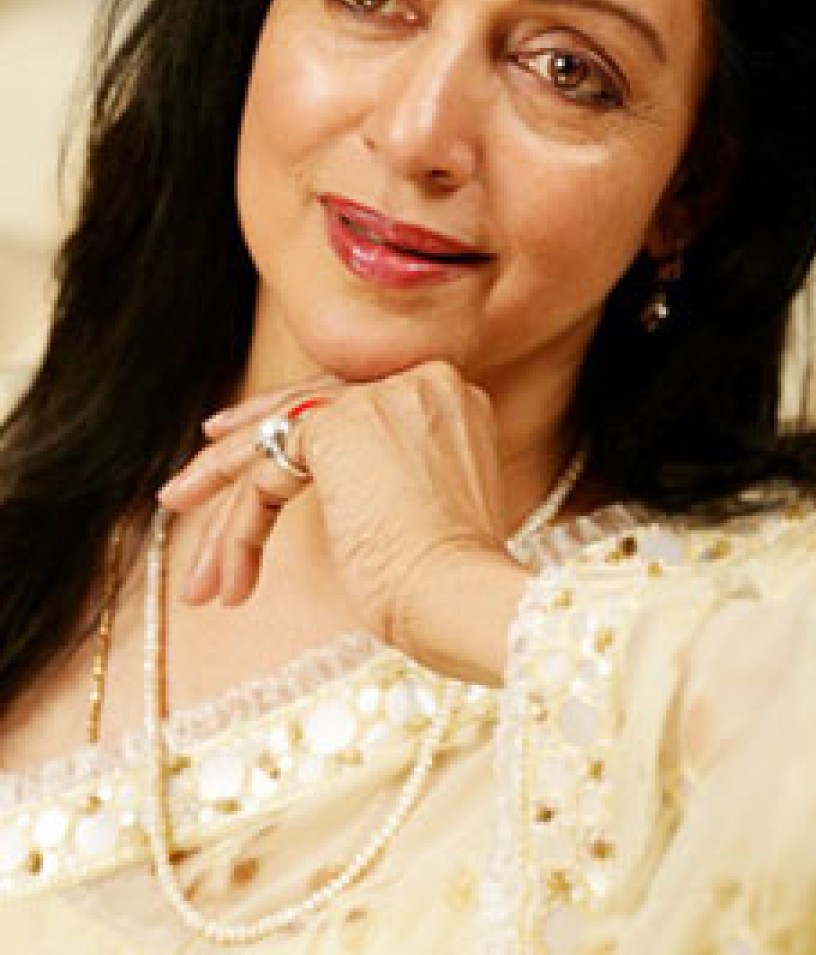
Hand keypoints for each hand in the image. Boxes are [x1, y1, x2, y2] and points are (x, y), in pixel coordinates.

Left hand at [158, 361, 529, 678]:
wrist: (467, 597)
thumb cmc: (457, 585)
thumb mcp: (430, 510)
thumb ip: (391, 473)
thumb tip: (344, 484)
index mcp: (449, 396)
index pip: (352, 399)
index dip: (292, 422)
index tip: (240, 436)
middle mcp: (418, 380)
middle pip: (306, 408)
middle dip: (238, 450)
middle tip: (184, 488)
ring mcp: (379, 396)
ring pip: (277, 443)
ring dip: (227, 514)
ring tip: (196, 579)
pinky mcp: (337, 424)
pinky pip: (266, 473)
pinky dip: (241, 529)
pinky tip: (233, 579)